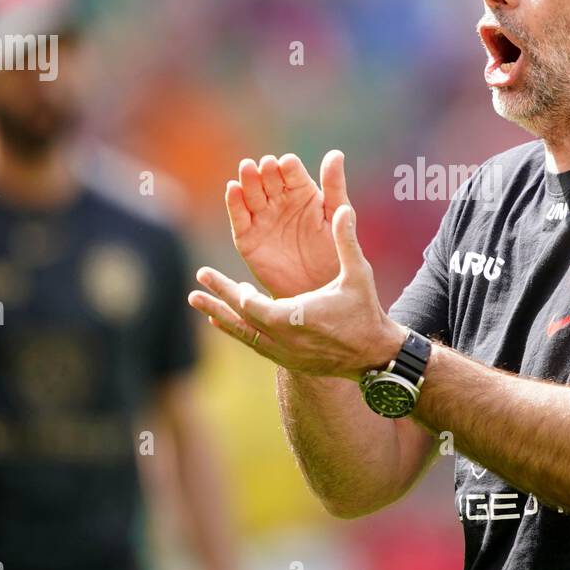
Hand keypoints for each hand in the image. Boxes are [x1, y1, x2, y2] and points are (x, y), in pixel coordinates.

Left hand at [189, 203, 405, 380]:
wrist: (373, 356)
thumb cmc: (365, 313)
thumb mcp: (358, 275)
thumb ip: (346, 241)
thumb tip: (342, 208)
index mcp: (294, 318)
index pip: (252, 306)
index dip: (236, 292)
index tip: (221, 279)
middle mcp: (282, 340)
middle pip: (240, 319)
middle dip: (219, 299)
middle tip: (198, 284)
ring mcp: (283, 354)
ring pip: (243, 334)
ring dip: (219, 316)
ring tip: (196, 302)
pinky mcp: (287, 361)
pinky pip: (253, 344)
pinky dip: (236, 331)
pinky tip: (220, 321)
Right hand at [225, 150, 349, 299]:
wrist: (316, 290)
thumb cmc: (333, 252)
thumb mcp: (336, 217)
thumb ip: (334, 186)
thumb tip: (336, 153)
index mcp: (302, 192)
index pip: (292, 173)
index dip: (288, 167)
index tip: (287, 164)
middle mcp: (279, 201)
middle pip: (268, 180)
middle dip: (266, 171)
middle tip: (265, 165)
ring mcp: (262, 218)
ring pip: (251, 194)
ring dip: (248, 181)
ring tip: (248, 169)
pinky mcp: (247, 237)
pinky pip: (239, 218)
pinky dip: (234, 203)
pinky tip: (233, 189)